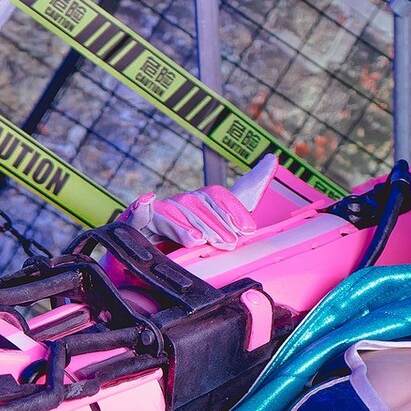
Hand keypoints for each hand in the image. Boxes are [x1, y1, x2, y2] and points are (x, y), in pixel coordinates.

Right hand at [126, 154, 277, 247]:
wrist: (162, 253)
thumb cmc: (198, 234)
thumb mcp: (227, 215)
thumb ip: (249, 189)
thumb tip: (271, 157)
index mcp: (204, 200)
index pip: (219, 196)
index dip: (234, 210)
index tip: (248, 229)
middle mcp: (184, 202)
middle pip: (199, 205)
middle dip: (215, 224)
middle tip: (229, 242)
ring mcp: (162, 210)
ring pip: (175, 211)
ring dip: (187, 225)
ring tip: (199, 240)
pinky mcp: (139, 223)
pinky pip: (138, 213)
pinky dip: (141, 206)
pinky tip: (147, 200)